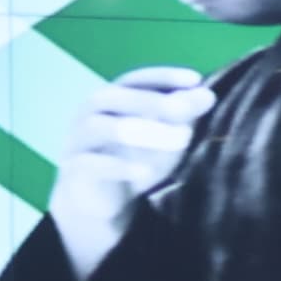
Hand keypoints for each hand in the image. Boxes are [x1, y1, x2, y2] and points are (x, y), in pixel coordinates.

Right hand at [46, 68, 210, 280]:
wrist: (95, 202)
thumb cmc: (131, 160)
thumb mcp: (162, 140)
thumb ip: (180, 118)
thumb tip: (207, 95)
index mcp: (111, 101)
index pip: (134, 80)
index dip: (162, 77)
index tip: (195, 79)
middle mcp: (90, 114)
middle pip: (111, 97)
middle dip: (150, 101)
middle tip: (184, 110)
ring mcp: (78, 141)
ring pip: (98, 127)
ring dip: (136, 130)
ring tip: (176, 140)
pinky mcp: (74, 170)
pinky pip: (90, 164)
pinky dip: (118, 167)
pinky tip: (145, 171)